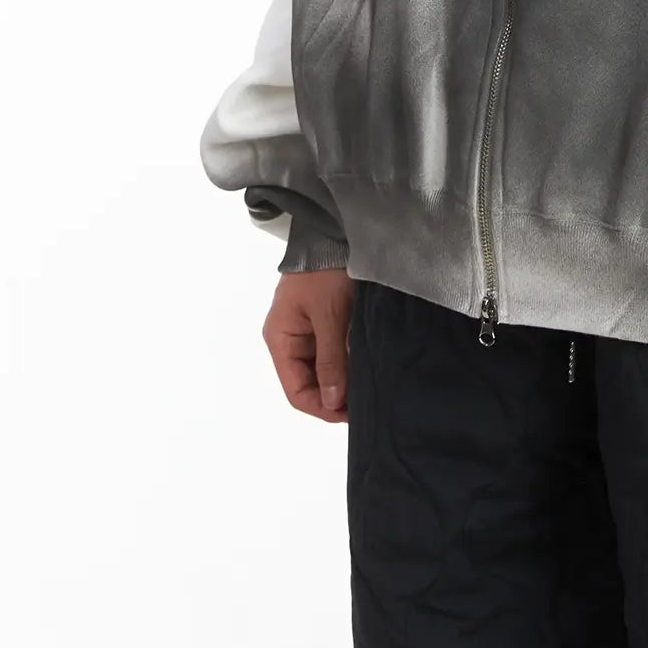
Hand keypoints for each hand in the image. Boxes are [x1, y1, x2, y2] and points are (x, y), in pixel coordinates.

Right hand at [262, 267, 353, 423]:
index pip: (296, 390)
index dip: (321, 407)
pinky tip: (364, 366)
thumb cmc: (326, 274)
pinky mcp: (324, 321)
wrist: (335, 233)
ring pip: (323, 368)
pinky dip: (346, 361)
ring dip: (342, 379)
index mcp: (280, 339)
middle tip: (365, 402)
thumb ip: (331, 360)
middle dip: (334, 395)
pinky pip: (331, 351)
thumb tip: (332, 402)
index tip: (350, 414)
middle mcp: (289, 339)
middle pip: (309, 382)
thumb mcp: (329, 317)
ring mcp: (306, 330)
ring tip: (367, 386)